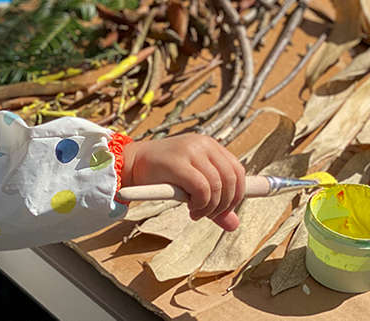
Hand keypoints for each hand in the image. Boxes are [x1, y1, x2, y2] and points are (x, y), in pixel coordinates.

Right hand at [121, 134, 244, 230]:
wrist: (131, 164)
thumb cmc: (162, 173)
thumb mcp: (192, 185)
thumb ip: (214, 201)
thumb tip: (234, 225)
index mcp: (210, 145)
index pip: (238, 170)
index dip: (238, 194)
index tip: (226, 209)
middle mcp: (203, 144)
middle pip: (231, 178)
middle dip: (225, 204)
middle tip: (210, 214)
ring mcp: (191, 151)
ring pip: (218, 186)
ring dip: (211, 207)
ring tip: (197, 212)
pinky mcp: (178, 163)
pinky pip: (202, 189)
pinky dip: (201, 205)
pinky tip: (191, 209)